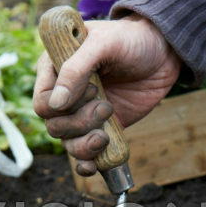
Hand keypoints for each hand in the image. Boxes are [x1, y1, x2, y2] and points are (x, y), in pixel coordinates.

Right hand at [33, 14, 180, 175]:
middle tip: (106, 106)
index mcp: (55, 68)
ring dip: (84, 145)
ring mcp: (81, 113)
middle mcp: (64, 94)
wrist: (163, 54)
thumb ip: (76, 68)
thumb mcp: (104, 43)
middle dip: (79, 123)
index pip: (42, 101)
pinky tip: (92, 167)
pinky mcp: (99, 129)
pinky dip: (85, 164)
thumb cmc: (131, 39)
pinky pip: (84, 153)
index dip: (61, 105)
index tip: (92, 89)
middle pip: (54, 126)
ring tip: (104, 135)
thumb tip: (56, 104)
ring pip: (67, 142)